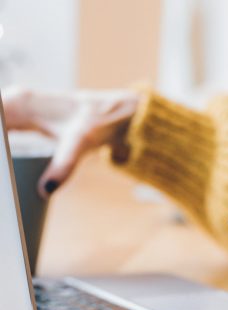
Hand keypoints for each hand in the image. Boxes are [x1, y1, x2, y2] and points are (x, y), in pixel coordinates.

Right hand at [3, 87, 138, 197]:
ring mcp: (19, 107)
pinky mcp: (24, 117)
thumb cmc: (99, 123)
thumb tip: (46, 190)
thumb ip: (63, 167)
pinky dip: (2, 143)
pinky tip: (5, 161)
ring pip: (0, 124)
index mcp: (22, 104)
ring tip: (3, 176)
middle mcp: (16, 101)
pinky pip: (2, 128)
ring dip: (1, 145)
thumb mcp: (81, 145)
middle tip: (1, 177)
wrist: (117, 114)